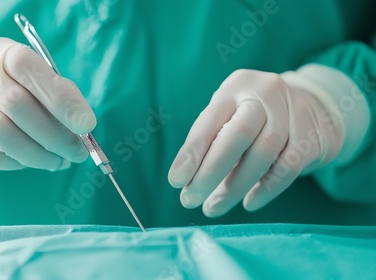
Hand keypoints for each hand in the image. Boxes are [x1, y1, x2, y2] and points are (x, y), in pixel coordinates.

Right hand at [0, 37, 95, 181]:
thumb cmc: (20, 97)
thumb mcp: (41, 87)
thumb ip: (60, 98)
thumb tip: (82, 127)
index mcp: (4, 53)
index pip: (29, 68)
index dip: (60, 97)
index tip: (87, 124)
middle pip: (15, 103)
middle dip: (54, 134)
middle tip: (77, 152)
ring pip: (2, 133)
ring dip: (39, 154)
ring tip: (60, 161)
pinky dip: (18, 162)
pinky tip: (34, 161)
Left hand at [168, 69, 343, 216]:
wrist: (314, 104)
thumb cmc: (256, 116)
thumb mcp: (230, 115)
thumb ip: (212, 141)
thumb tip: (187, 182)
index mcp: (235, 87)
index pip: (209, 120)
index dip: (192, 152)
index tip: (175, 181)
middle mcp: (265, 92)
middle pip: (238, 135)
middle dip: (211, 172)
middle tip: (190, 200)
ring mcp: (294, 110)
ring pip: (264, 153)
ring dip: (235, 186)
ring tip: (214, 207)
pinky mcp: (314, 132)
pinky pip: (289, 166)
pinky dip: (267, 188)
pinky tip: (249, 202)